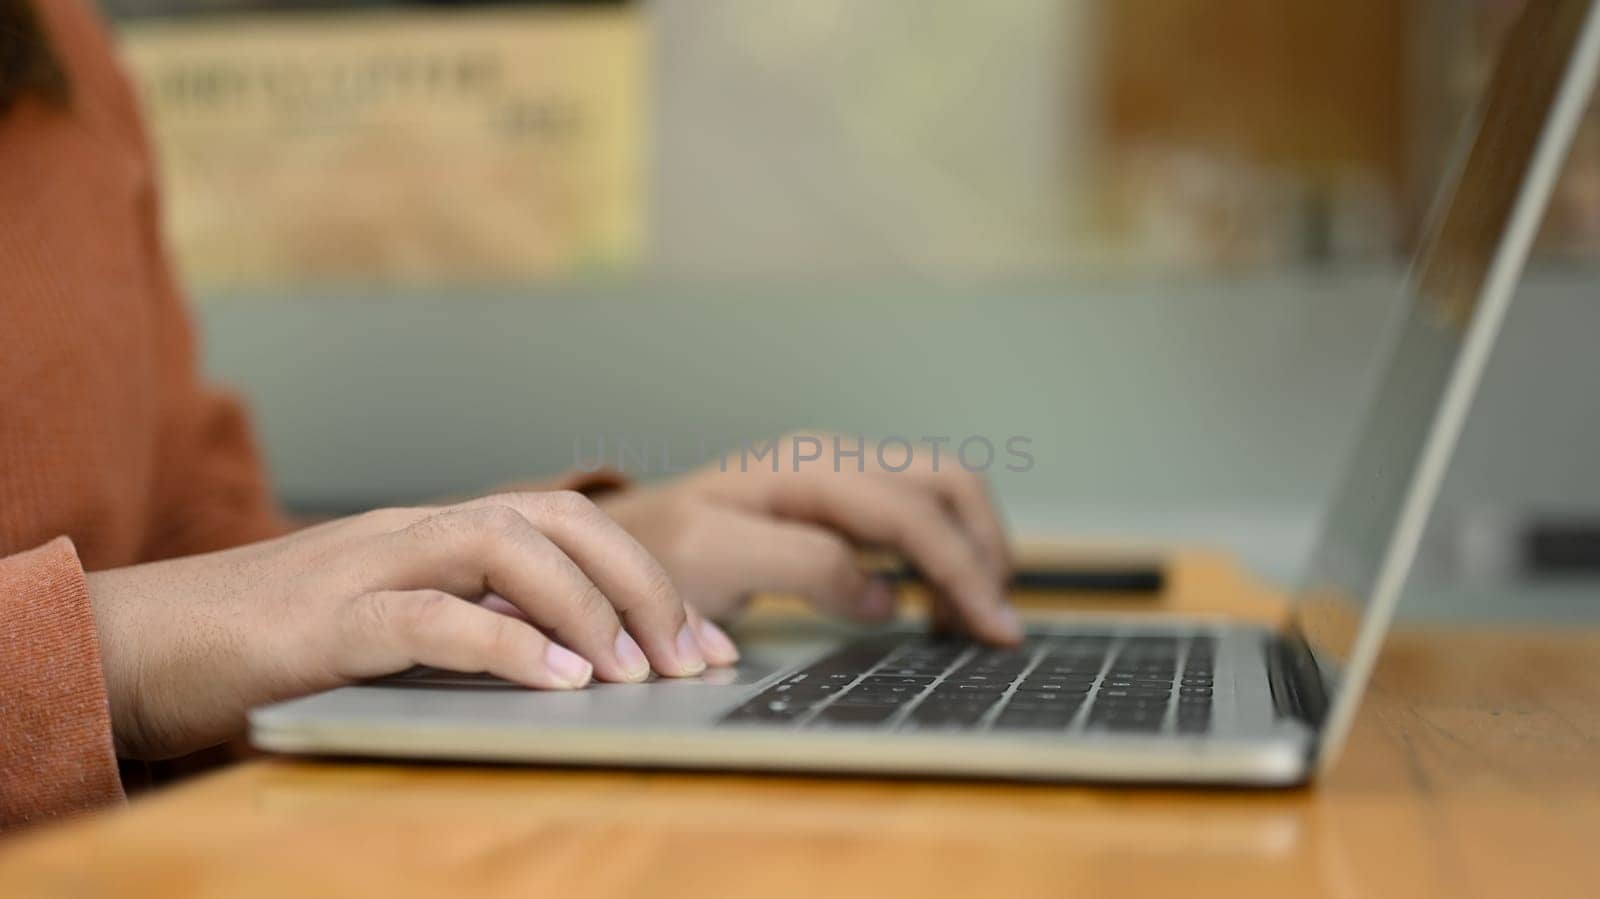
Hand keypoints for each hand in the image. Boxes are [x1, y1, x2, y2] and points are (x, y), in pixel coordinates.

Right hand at [86, 492, 724, 760]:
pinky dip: (503, 645)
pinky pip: (429, 615)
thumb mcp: (391, 629)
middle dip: (640, 583)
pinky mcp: (323, 623)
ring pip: (502, 545)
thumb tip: (568, 665)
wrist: (137, 642)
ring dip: (583, 606)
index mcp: (437, 535)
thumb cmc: (271, 644)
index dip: (648, 577)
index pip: (568, 524)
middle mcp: (414, 533)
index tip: (709, 644)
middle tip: (693, 659)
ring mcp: (367, 567)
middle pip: (556, 518)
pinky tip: (556, 685)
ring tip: (634, 671)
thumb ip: (468, 629)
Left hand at [596, 432, 1018, 644]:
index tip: (994, 633)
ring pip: (943, 491)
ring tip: (970, 621)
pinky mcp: (840, 495)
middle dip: (985, 552)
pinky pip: (918, 508)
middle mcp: (834, 458)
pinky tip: (936, 604)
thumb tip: (886, 594)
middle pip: (947, 484)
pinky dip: (947, 551)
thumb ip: (803, 567)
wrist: (616, 537)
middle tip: (994, 627)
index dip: (961, 572)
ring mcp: (839, 472)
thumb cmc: (655, 550)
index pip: (911, 514)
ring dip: (973, 549)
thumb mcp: (714, 560)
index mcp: (807, 469)